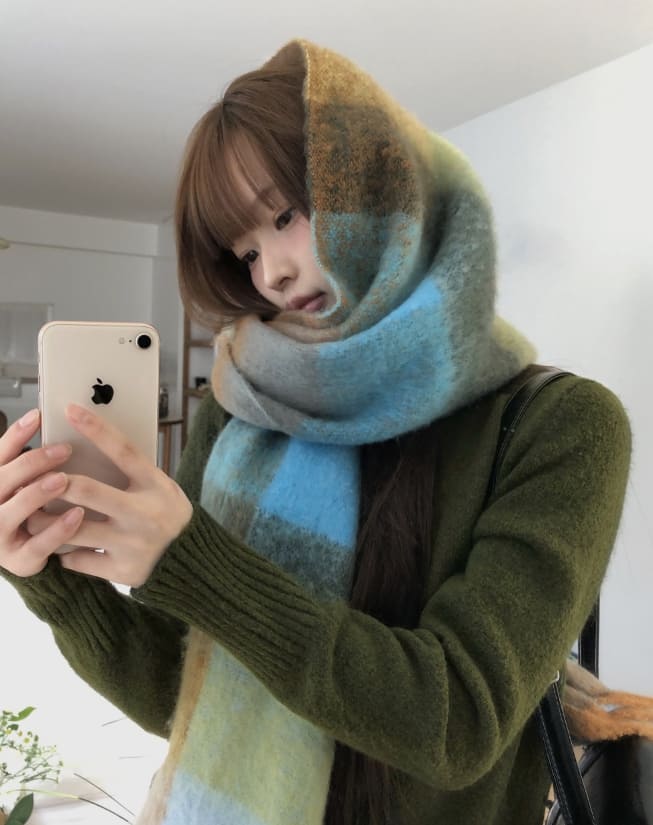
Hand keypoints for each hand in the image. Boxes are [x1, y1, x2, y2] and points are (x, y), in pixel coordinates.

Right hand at [0, 408, 83, 576]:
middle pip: (2, 481)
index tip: (38, 416)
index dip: (15, 435)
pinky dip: (57, 529)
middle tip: (64, 450)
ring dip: (37, 494)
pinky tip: (77, 515)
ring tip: (63, 480)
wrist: (24, 555)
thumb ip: (30, 459)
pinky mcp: (19, 560)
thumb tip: (45, 419)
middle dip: (32, 463)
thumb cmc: (28, 510)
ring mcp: (0, 536)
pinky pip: (37, 545)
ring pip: (12, 513)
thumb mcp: (24, 482)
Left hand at [27, 403, 192, 587]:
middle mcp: (144, 513)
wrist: (190, 559)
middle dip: (55, 484)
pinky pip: (79, 560)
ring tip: (32, 515)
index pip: (123, 451)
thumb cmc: (166, 514)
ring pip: (74, 529)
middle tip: (34, 479)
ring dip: (46, 521)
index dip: (96, 429)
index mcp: (155, 485)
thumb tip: (91, 444)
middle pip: (88, 492)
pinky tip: (61, 547)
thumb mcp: (161, 486)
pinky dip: (65, 552)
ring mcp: (133, 544)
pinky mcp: (123, 570)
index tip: (70, 409)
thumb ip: (132, 471)